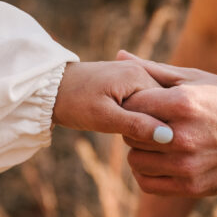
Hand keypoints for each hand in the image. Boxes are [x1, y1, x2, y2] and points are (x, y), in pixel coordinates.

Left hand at [53, 60, 171, 142]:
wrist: (50, 88)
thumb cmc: (73, 101)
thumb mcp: (103, 117)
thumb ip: (135, 125)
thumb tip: (166, 137)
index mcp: (139, 76)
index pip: (167, 106)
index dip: (161, 127)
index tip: (147, 142)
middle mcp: (141, 73)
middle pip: (164, 107)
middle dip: (154, 126)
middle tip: (133, 139)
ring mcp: (136, 79)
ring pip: (155, 109)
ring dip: (147, 125)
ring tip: (128, 135)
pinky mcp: (129, 87)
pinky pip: (146, 107)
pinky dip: (141, 121)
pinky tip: (131, 132)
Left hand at [117, 51, 216, 196]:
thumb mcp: (197, 79)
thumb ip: (154, 70)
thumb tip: (118, 55)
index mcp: (184, 104)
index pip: (131, 105)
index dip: (132, 104)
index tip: (141, 104)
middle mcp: (184, 136)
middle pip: (130, 133)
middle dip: (134, 127)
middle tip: (148, 123)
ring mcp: (188, 165)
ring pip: (135, 160)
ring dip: (140, 151)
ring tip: (155, 142)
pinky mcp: (192, 187)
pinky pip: (147, 183)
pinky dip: (147, 173)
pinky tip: (159, 160)